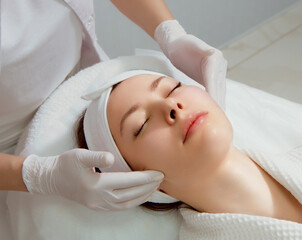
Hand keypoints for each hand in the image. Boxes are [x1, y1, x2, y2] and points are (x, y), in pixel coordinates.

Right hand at [22, 149, 163, 210]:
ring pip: (126, 204)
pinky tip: (140, 197)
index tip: (158, 173)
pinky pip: (119, 207)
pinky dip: (133, 202)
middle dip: (148, 187)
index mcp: (96, 184)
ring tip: (155, 188)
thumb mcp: (79, 155)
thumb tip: (111, 157)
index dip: (144, 178)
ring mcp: (98, 204)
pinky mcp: (97, 206)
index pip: (127, 182)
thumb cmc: (66, 164)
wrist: (51, 178)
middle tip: (162, 179)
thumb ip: (96, 156)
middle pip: (130, 194)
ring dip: (142, 197)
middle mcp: (98, 198)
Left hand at [155, 20, 226, 109]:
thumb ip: (202, 48)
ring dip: (218, 103)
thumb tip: (213, 53)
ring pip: (219, 90)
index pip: (214, 80)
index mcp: (215, 59)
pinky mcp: (211, 76)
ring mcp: (217, 70)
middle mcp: (219, 64)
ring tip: (217, 118)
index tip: (214, 108)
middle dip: (219, 103)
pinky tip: (212, 109)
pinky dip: (213, 99)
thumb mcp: (189, 44)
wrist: (176, 43)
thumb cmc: (180, 44)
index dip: (214, 95)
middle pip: (219, 87)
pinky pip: (214, 89)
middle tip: (218, 119)